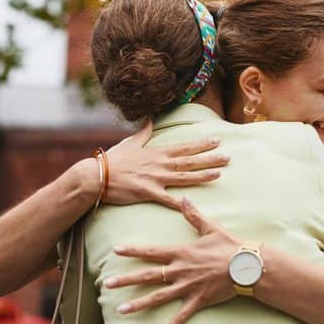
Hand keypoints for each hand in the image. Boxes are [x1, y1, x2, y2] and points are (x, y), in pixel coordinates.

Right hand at [103, 123, 229, 209]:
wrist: (96, 176)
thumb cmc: (113, 160)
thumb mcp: (130, 143)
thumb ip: (143, 132)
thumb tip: (149, 119)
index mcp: (156, 152)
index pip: (183, 147)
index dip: (201, 144)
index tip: (216, 140)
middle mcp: (159, 164)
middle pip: (189, 161)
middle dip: (209, 158)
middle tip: (227, 156)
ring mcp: (155, 178)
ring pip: (184, 177)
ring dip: (202, 175)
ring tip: (219, 174)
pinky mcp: (147, 193)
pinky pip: (167, 199)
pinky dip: (179, 202)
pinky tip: (192, 203)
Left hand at [103, 198, 238, 323]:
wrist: (247, 266)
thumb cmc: (229, 246)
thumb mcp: (210, 228)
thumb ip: (193, 215)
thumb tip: (184, 197)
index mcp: (181, 253)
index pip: (151, 252)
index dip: (133, 251)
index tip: (116, 250)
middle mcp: (179, 271)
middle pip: (148, 276)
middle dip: (126, 280)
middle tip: (107, 285)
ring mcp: (187, 287)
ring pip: (158, 297)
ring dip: (139, 304)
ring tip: (121, 310)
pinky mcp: (198, 301)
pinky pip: (181, 317)